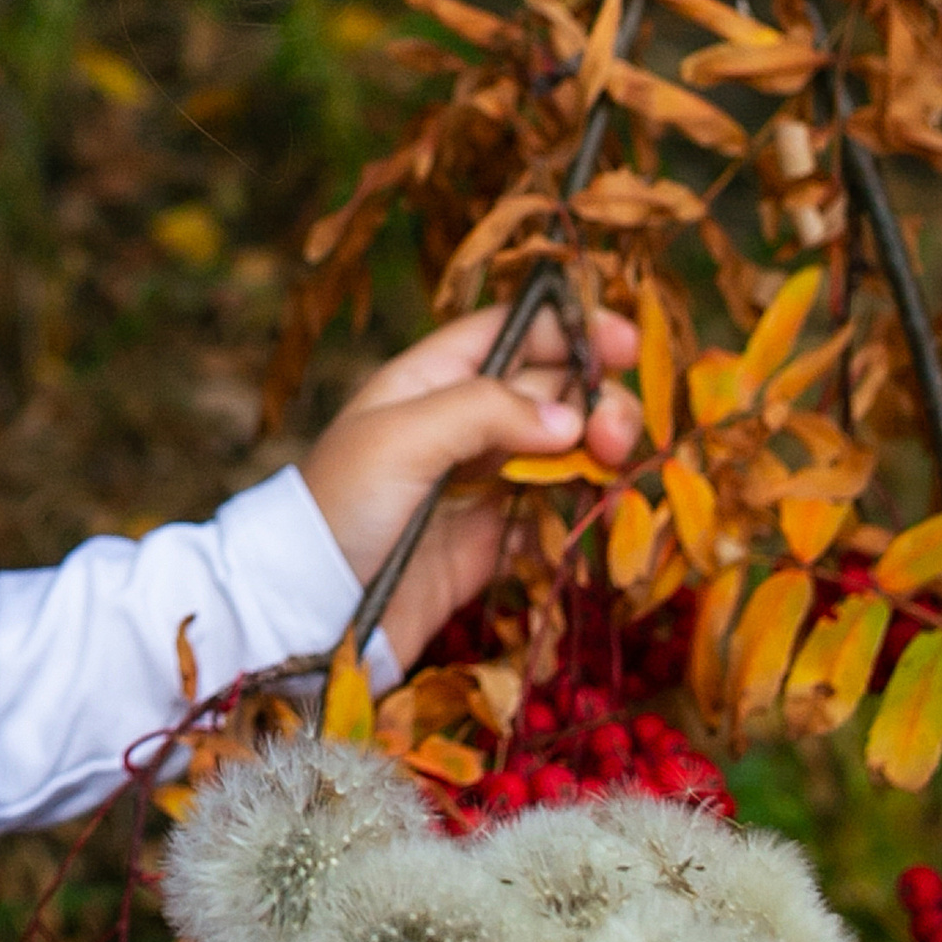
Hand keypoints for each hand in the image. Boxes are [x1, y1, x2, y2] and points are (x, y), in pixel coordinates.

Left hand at [297, 300, 640, 668]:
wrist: (314, 613)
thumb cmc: (340, 509)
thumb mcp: (399, 439)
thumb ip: (484, 411)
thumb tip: (569, 418)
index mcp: (429, 380)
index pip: (512, 331)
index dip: (571, 328)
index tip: (627, 344)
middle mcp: (460, 423)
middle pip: (552, 389)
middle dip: (595, 399)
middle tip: (612, 434)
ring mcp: (481, 482)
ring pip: (563, 450)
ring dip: (598, 453)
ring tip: (610, 468)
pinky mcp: (494, 540)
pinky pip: (556, 513)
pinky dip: (582, 510)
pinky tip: (595, 515)